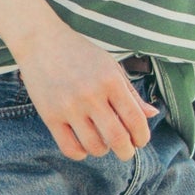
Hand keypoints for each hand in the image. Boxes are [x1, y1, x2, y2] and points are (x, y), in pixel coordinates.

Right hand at [14, 23, 158, 161]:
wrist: (41, 41)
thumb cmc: (81, 53)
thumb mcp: (110, 66)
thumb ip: (131, 92)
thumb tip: (153, 114)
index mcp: (110, 80)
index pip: (135, 119)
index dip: (142, 136)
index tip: (140, 140)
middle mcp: (91, 94)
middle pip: (117, 138)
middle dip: (127, 151)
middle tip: (126, 151)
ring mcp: (69, 106)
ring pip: (94, 146)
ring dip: (103, 151)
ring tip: (102, 143)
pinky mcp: (50, 115)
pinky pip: (69, 148)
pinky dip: (81, 153)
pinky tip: (84, 145)